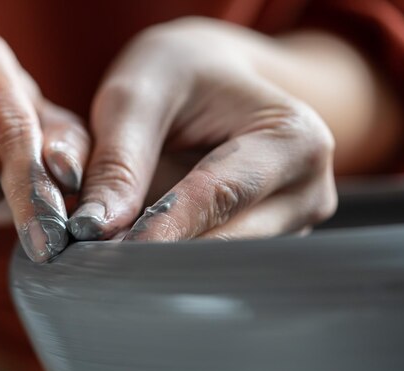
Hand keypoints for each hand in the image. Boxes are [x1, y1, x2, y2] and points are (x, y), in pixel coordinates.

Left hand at [68, 18, 336, 241]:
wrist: (215, 78)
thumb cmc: (182, 73)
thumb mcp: (140, 94)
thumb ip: (119, 159)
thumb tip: (96, 227)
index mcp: (294, 140)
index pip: (219, 196)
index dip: (161, 227)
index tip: (109, 253)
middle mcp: (306, 190)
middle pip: (227, 241)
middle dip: (161, 252)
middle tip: (98, 260)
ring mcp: (291, 223)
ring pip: (222, 263)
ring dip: (166, 262)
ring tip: (114, 252)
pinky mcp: (267, 240)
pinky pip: (219, 263)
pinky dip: (176, 260)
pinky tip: (142, 249)